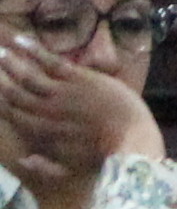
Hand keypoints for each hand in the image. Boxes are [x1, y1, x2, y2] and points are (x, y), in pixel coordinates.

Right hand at [0, 37, 146, 208]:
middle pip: (14, 93)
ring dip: (11, 62)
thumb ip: (44, 166)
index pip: (12, 114)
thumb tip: (23, 160)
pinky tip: (20, 40)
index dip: (0, 101)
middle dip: (0, 79)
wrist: (131, 136)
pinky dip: (33, 50)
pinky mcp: (77, 78)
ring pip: (27, 76)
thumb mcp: (71, 167)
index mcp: (41, 132)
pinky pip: (49, 62)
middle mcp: (44, 111)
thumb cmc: (104, 153)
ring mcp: (60, 93)